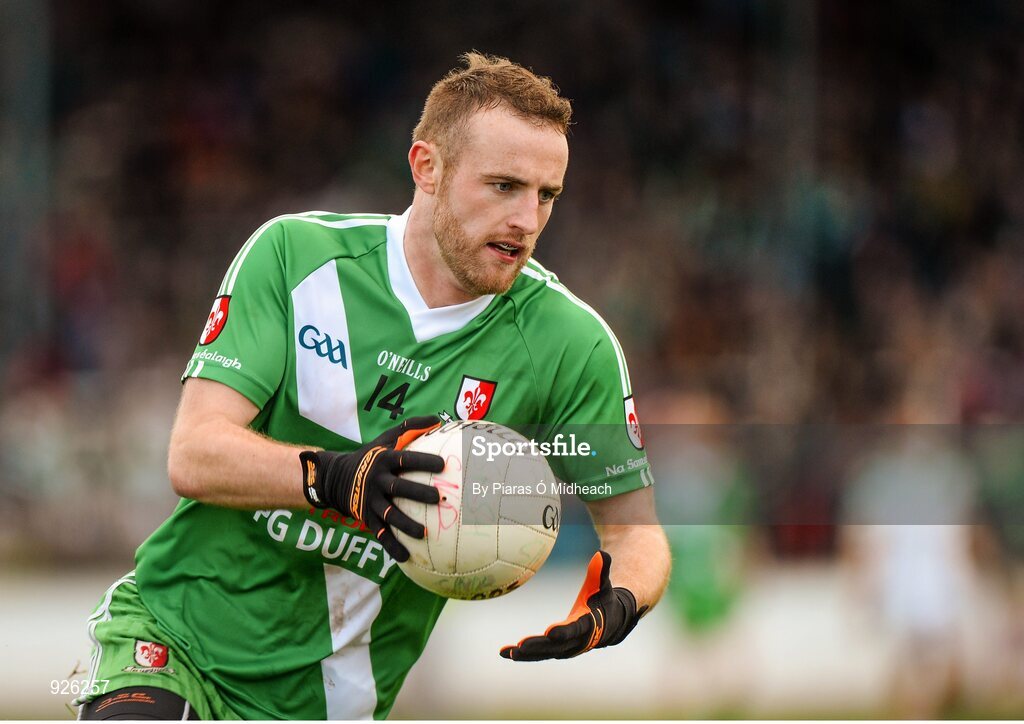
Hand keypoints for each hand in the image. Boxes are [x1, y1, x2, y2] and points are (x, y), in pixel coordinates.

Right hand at [299, 416, 444, 561]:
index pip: (405, 459)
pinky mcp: (367, 518)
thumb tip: (437, 419)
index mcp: (384, 460)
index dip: (422, 461)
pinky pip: (381, 535)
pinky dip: (392, 546)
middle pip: (399, 488)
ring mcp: (371, 501)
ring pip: (390, 515)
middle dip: (418, 493)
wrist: (336, 478)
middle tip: (438, 498)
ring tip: (424, 533)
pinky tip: (406, 557)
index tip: (442, 464)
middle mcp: (377, 481)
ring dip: (406, 525)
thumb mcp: (385, 439)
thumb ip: (409, 428)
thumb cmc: (370, 456)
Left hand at [499, 550, 646, 660]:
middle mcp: (577, 641)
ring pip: (544, 653)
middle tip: (520, 645)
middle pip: (555, 646)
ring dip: (526, 654)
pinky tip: (504, 652)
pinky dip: (523, 654)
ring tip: (507, 652)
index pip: (575, 629)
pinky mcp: (557, 650)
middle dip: (538, 647)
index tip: (549, 632)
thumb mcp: (603, 585)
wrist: (610, 622)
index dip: (563, 632)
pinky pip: (539, 653)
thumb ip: (601, 571)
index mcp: (588, 626)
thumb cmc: (604, 599)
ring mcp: (566, 648)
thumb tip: (601, 553)